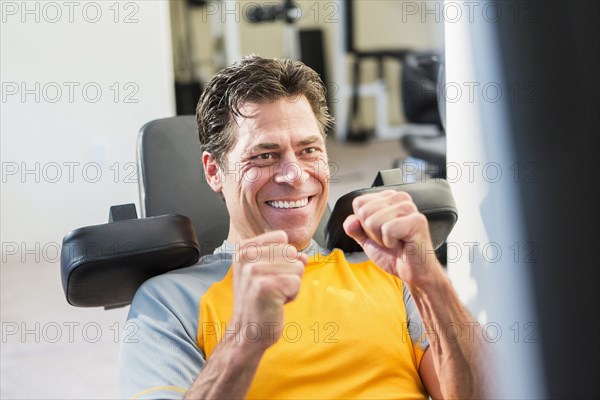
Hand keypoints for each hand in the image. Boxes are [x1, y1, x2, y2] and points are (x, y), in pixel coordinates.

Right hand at [229, 230, 306, 353]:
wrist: (247, 331)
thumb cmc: (258, 301)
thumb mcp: (268, 271)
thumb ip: (286, 257)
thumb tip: (303, 256)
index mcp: (243, 249)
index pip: (281, 238)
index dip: (282, 257)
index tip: (268, 274)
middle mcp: (246, 256)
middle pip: (291, 251)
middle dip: (288, 272)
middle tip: (271, 288)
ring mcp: (254, 271)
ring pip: (296, 266)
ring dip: (291, 284)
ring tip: (273, 295)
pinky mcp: (266, 286)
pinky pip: (296, 282)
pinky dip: (292, 295)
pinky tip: (276, 303)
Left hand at [342, 190, 439, 286]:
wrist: (412, 272)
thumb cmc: (394, 253)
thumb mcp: (366, 240)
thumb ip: (354, 228)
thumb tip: (351, 221)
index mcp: (388, 198)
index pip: (359, 203)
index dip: (363, 224)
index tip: (380, 232)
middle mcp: (399, 198)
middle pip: (364, 211)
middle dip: (372, 232)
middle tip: (389, 239)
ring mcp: (409, 208)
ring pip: (374, 221)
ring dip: (381, 238)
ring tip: (396, 241)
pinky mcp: (417, 220)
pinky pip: (388, 229)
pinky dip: (390, 242)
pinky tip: (402, 243)